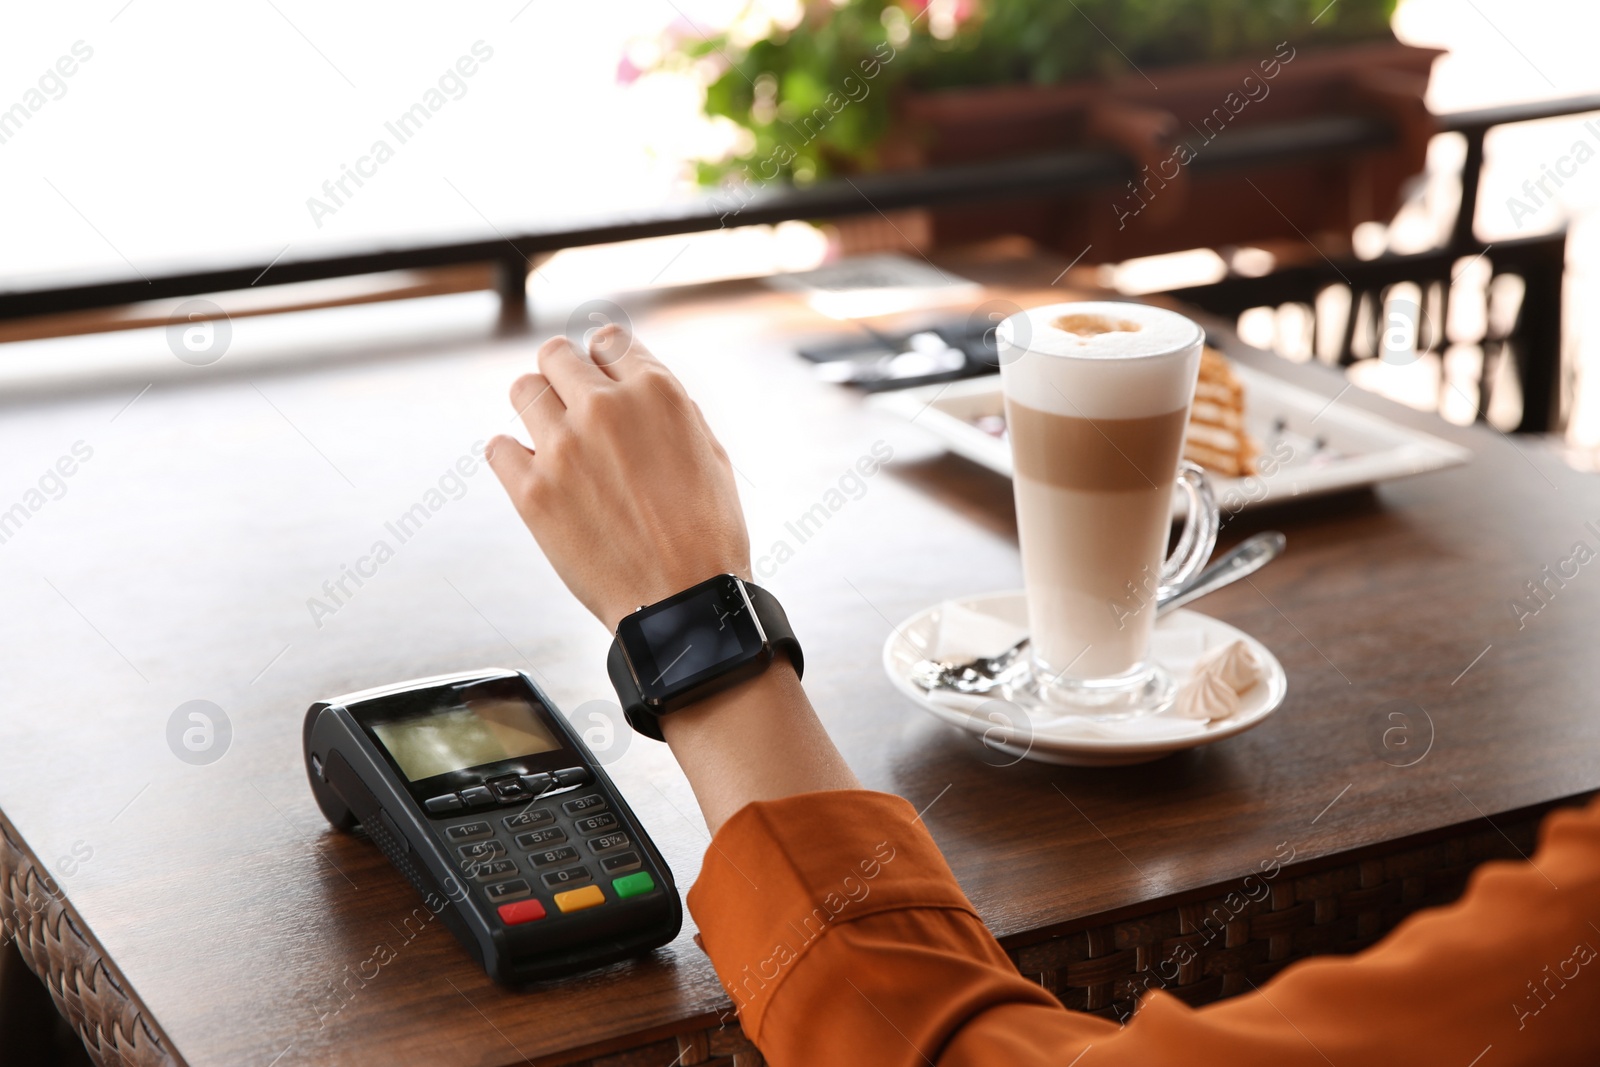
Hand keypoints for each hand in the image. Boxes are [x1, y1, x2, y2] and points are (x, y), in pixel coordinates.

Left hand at [487, 326, 751, 629]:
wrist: (684, 604)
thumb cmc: (707, 539)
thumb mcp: (711, 453)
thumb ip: (670, 409)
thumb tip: (637, 386)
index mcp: (656, 392)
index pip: (608, 341)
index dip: (605, 362)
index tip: (601, 380)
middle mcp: (605, 409)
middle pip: (556, 355)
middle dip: (565, 377)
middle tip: (571, 406)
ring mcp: (563, 448)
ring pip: (522, 390)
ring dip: (537, 410)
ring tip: (554, 440)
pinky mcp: (532, 491)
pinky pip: (498, 448)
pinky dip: (513, 457)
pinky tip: (535, 473)